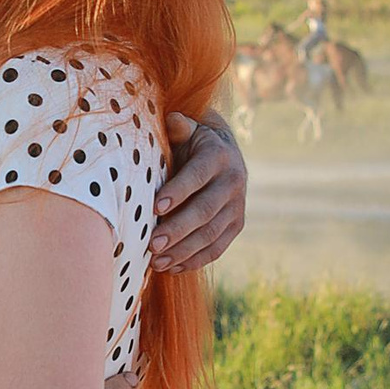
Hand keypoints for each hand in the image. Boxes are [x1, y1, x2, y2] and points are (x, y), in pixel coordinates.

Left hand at [152, 110, 245, 273]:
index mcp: (218, 156)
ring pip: (211, 234)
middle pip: (205, 211)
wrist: (224, 153)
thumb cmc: (192, 142)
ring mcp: (238, 206)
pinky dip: (195, 260)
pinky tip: (172, 268)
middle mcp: (233, 181)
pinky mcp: (237, 225)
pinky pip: (217, 248)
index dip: (178, 191)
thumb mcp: (187, 130)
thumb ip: (179, 128)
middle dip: (178, 229)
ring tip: (156, 262)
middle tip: (151, 245)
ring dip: (183, 251)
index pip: (197, 176)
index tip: (155, 207)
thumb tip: (173, 120)